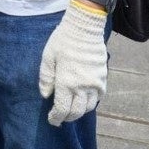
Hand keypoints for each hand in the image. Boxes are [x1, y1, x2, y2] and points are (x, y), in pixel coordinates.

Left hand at [39, 0, 110, 123]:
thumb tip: (45, 95)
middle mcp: (83, 86)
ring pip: (89, 107)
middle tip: (60, 118)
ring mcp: (95, 83)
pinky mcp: (103, 78)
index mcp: (66, 82)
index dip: (56, 117)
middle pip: (77, 112)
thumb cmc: (62, 41)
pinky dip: (90, 102)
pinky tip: (83, 100)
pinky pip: (98, 97)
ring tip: (71, 110)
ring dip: (79, 111)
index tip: (52, 120)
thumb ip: (46, 79)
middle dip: (67, 118)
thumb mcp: (47, 58)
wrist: (85, 28)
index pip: (62, 108)